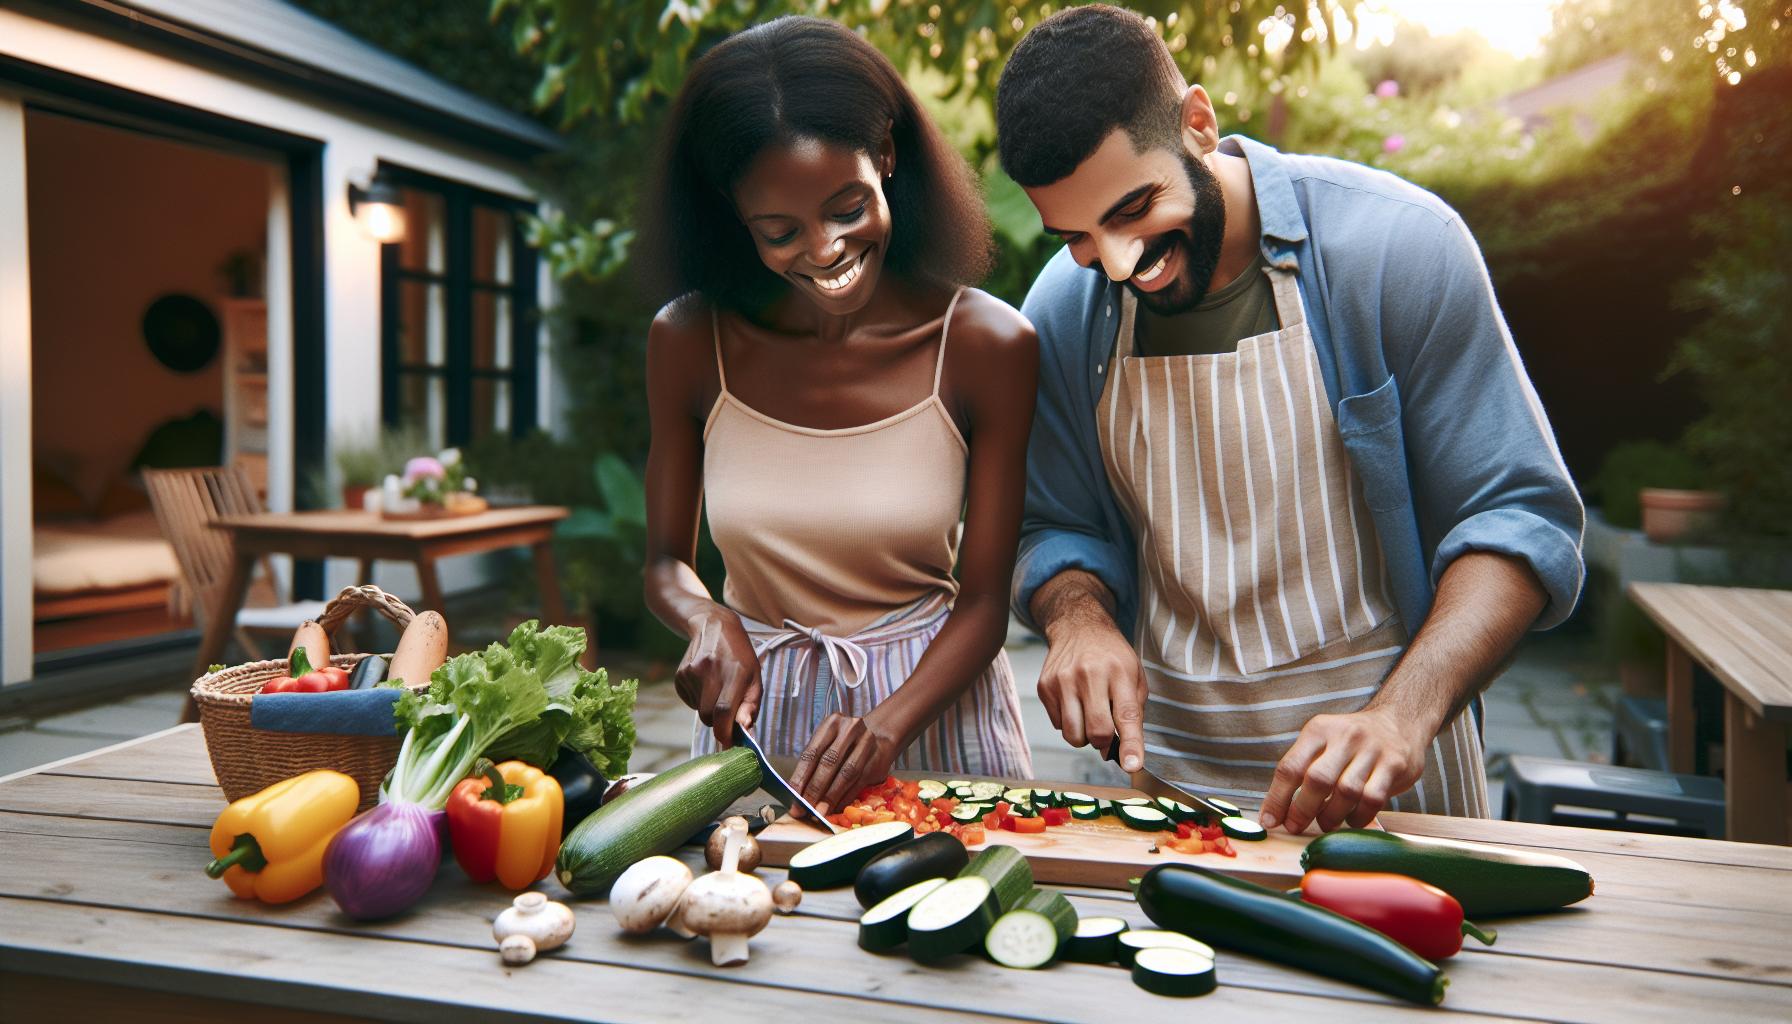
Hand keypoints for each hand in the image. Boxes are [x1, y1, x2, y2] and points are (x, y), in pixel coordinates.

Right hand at [674, 610, 760, 747]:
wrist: (714, 626)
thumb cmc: (740, 657)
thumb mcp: (755, 678)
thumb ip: (751, 706)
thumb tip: (744, 730)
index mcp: (734, 672)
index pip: (724, 711)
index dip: (725, 732)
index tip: (730, 743)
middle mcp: (709, 671)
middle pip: (709, 717)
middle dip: (719, 722)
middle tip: (728, 710)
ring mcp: (691, 673)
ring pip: (698, 711)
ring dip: (709, 709)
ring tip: (717, 688)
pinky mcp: (679, 675)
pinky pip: (689, 702)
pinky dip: (698, 700)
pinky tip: (705, 683)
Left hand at [787, 711, 903, 814]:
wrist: (880, 736)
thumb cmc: (846, 743)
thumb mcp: (828, 743)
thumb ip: (814, 764)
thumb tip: (798, 794)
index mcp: (832, 723)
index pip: (812, 753)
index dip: (801, 776)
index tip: (793, 796)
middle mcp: (850, 729)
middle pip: (829, 762)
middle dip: (815, 789)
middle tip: (804, 808)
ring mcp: (866, 743)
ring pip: (846, 774)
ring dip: (831, 796)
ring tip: (820, 812)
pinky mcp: (877, 759)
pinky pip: (859, 782)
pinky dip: (845, 798)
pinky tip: (835, 808)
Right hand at [1037, 616, 1146, 772]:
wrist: (1079, 628)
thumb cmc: (1112, 658)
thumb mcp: (1134, 678)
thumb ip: (1133, 715)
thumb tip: (1122, 755)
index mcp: (1120, 673)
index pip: (1127, 716)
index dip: (1130, 745)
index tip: (1133, 765)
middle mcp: (1089, 675)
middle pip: (1097, 732)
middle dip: (1104, 742)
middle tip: (1107, 731)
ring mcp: (1063, 680)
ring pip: (1073, 735)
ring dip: (1084, 736)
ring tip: (1089, 715)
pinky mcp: (1045, 686)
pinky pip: (1058, 725)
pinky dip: (1069, 722)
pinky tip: (1074, 702)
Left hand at [1259, 708, 1428, 833]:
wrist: (1398, 723)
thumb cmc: (1350, 744)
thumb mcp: (1322, 743)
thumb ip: (1301, 771)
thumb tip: (1275, 812)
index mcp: (1319, 730)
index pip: (1291, 767)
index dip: (1277, 798)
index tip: (1270, 820)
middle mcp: (1345, 736)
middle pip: (1317, 780)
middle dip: (1302, 810)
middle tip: (1295, 826)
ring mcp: (1372, 749)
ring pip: (1346, 792)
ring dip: (1331, 816)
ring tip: (1325, 823)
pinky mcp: (1394, 765)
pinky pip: (1372, 799)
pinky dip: (1358, 817)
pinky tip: (1351, 819)